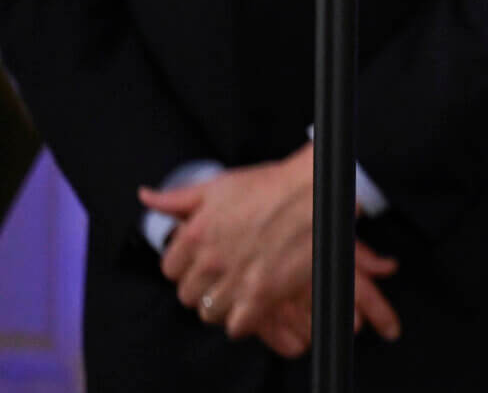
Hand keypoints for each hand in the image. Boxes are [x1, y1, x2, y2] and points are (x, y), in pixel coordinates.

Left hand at [138, 144, 402, 349]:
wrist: (317, 193)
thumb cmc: (272, 185)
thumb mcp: (219, 185)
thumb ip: (177, 197)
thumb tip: (145, 196)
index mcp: (195, 234)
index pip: (170, 270)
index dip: (188, 267)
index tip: (204, 264)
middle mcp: (210, 260)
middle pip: (188, 295)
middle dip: (204, 287)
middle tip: (225, 277)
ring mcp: (235, 279)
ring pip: (209, 313)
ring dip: (223, 306)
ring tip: (240, 291)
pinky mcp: (262, 295)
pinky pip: (237, 327)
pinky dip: (244, 320)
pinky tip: (254, 304)